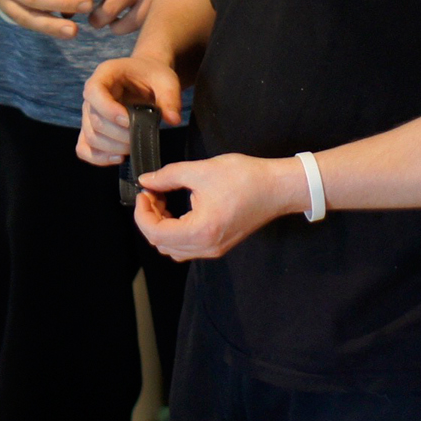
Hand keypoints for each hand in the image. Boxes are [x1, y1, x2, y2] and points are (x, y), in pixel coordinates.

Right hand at [79, 54, 183, 165]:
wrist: (147, 77)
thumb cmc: (153, 75)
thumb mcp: (166, 80)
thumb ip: (170, 97)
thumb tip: (173, 120)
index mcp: (105, 74)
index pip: (94, 92)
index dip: (108, 109)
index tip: (129, 121)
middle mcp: (92, 94)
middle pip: (94, 120)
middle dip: (118, 135)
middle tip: (140, 136)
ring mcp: (89, 113)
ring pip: (90, 137)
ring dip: (112, 148)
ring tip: (134, 146)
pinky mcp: (92, 129)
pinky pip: (85, 148)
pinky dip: (99, 158)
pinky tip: (119, 158)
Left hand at [131, 153, 306, 260]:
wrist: (278, 188)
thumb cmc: (246, 178)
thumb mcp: (202, 170)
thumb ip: (168, 176)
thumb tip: (146, 180)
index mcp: (201, 230)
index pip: (155, 233)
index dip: (142, 213)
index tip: (144, 192)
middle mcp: (206, 247)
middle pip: (161, 243)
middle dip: (150, 218)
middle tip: (153, 193)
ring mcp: (214, 249)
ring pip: (173, 248)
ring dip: (161, 226)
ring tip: (164, 200)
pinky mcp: (219, 245)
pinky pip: (187, 247)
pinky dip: (175, 231)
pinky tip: (178, 211)